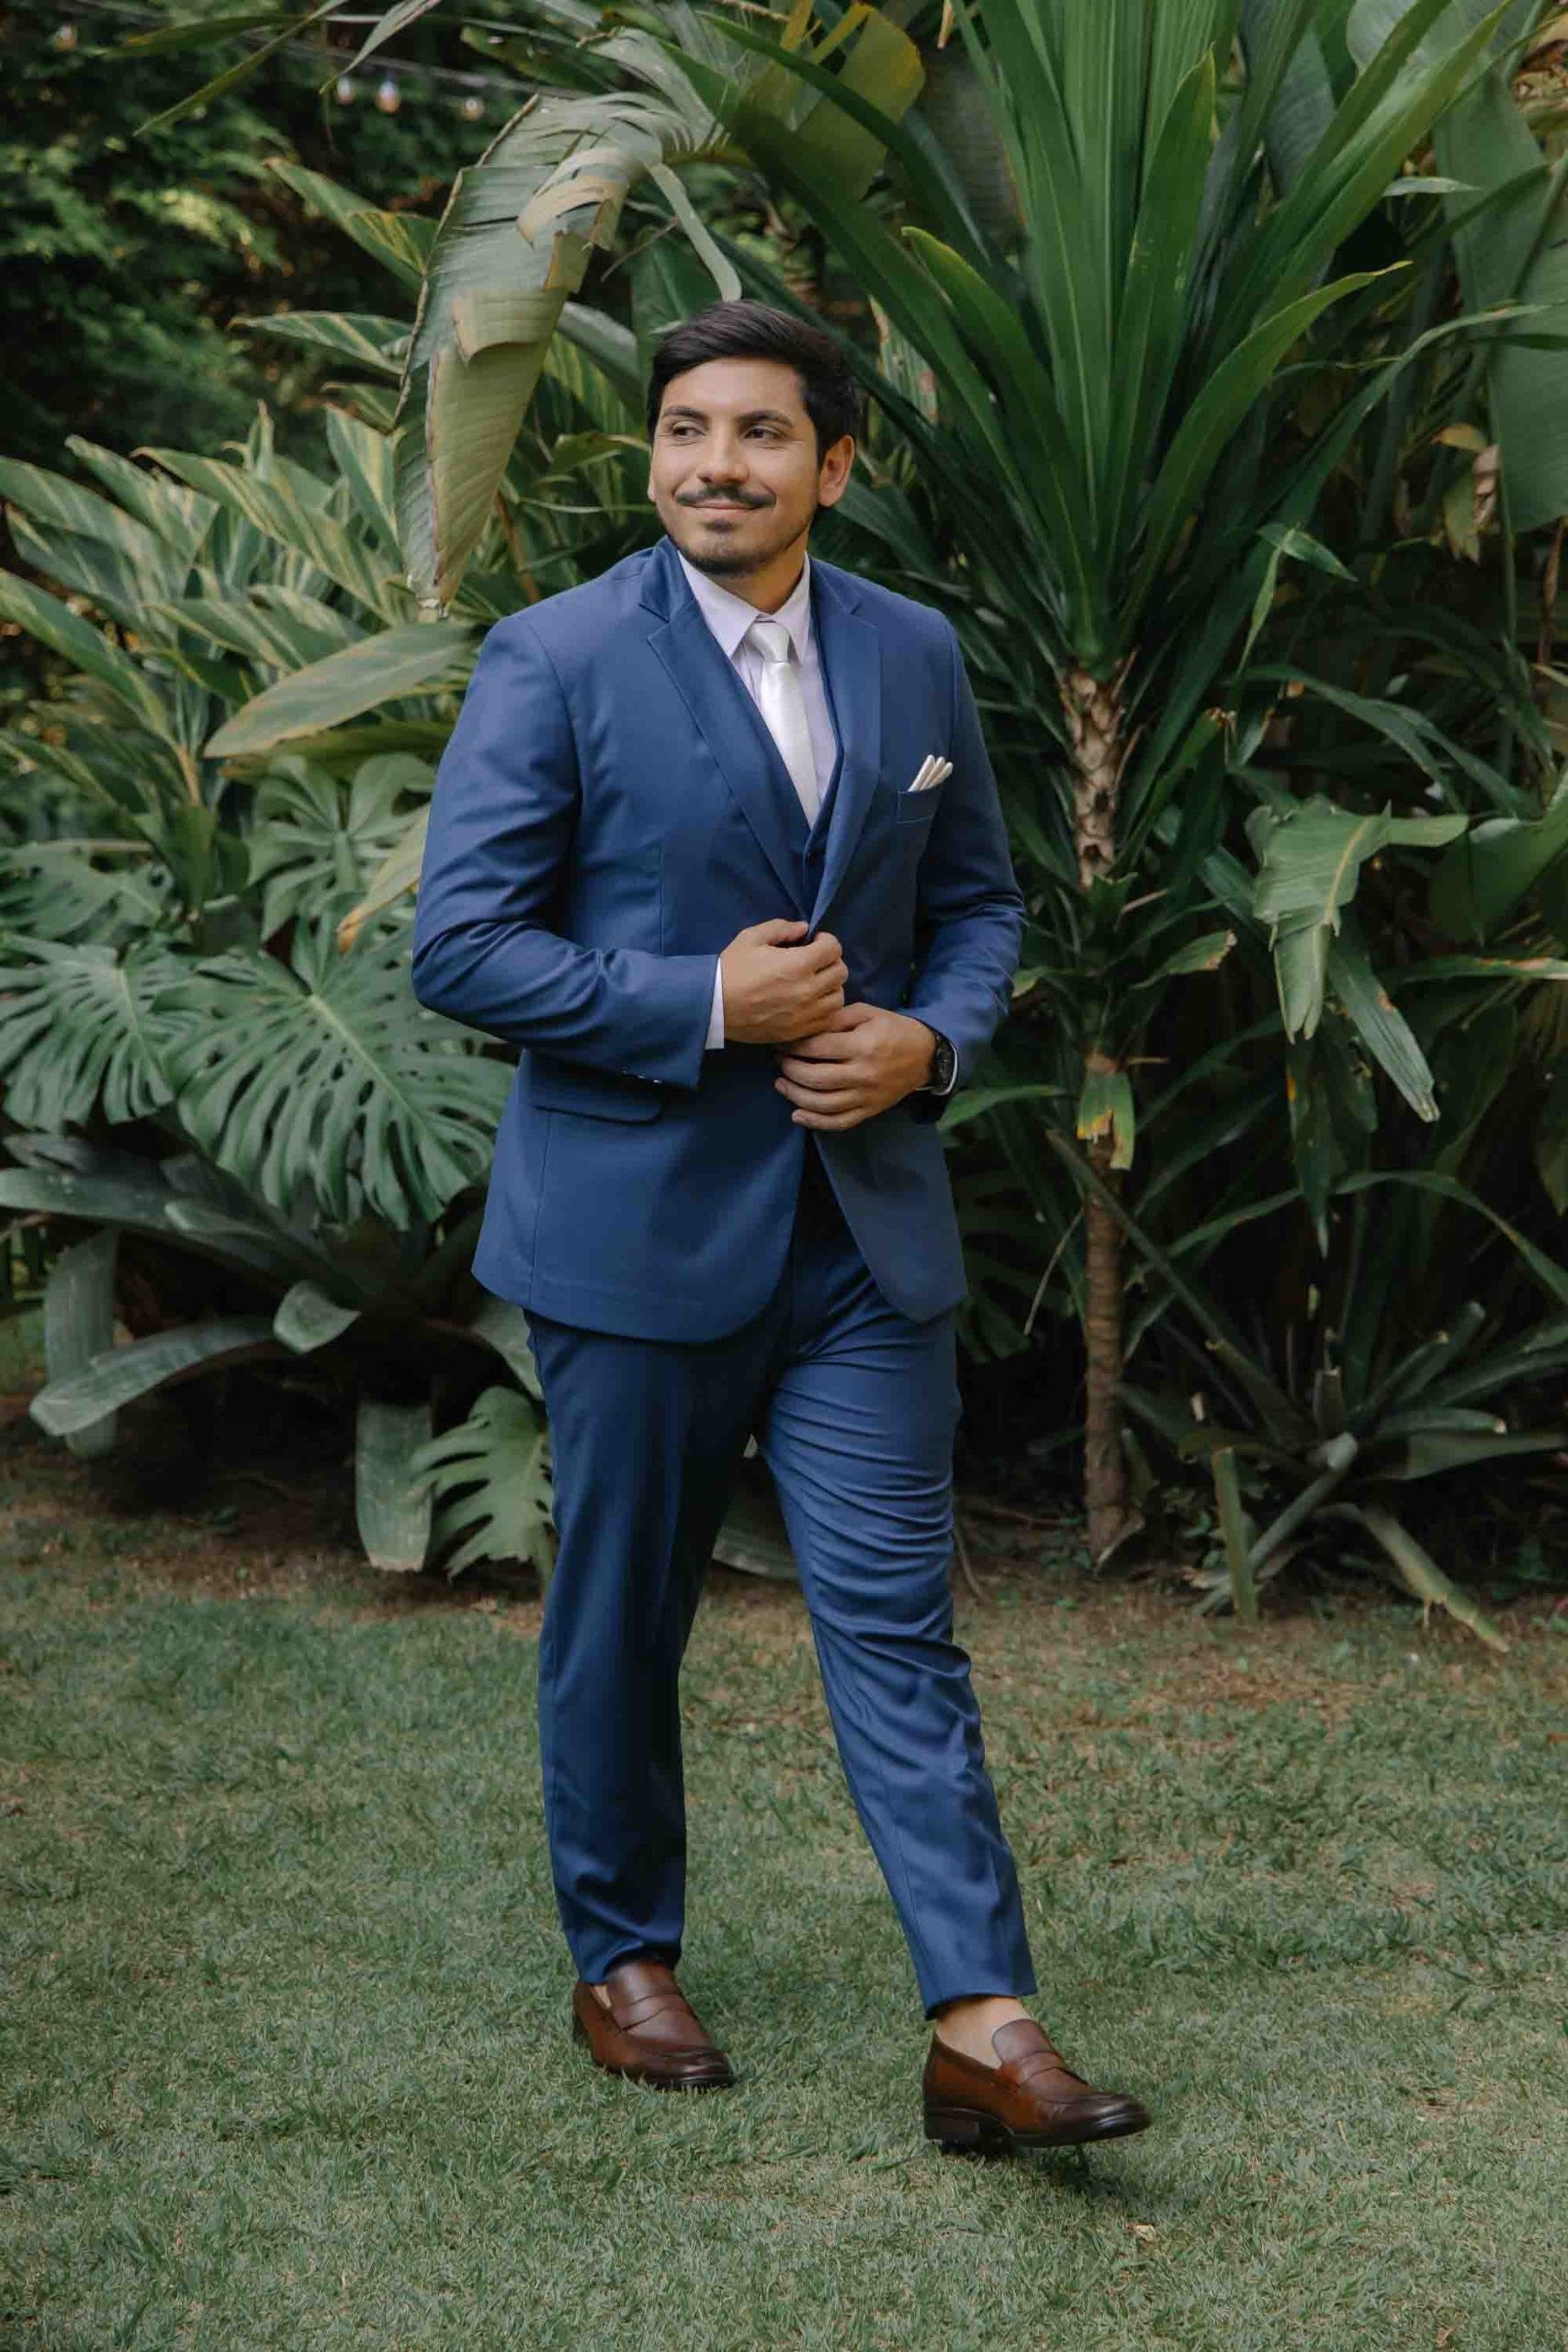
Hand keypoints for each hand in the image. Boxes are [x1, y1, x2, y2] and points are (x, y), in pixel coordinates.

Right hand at [719, 921, 847, 1044]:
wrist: (714, 1007)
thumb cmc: (731, 969)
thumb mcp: (751, 938)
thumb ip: (781, 928)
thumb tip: (804, 929)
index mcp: (798, 964)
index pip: (834, 949)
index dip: (827, 941)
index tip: (815, 942)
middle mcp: (807, 990)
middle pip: (840, 972)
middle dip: (831, 962)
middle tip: (816, 961)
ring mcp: (805, 1014)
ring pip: (838, 997)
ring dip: (830, 986)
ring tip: (815, 983)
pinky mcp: (799, 1031)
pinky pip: (827, 1019)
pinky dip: (824, 1008)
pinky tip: (810, 1002)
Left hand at [774, 1003, 936, 1130]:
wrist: (925, 1056)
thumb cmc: (893, 1030)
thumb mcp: (867, 1013)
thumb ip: (836, 1018)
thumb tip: (805, 1027)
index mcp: (862, 1046)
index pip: (817, 1048)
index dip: (794, 1046)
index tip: (783, 1043)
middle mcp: (863, 1074)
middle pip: (815, 1078)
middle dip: (790, 1070)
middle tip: (780, 1062)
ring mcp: (866, 1096)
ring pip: (823, 1104)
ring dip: (795, 1096)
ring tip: (781, 1084)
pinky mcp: (869, 1111)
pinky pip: (839, 1122)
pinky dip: (815, 1122)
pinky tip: (797, 1114)